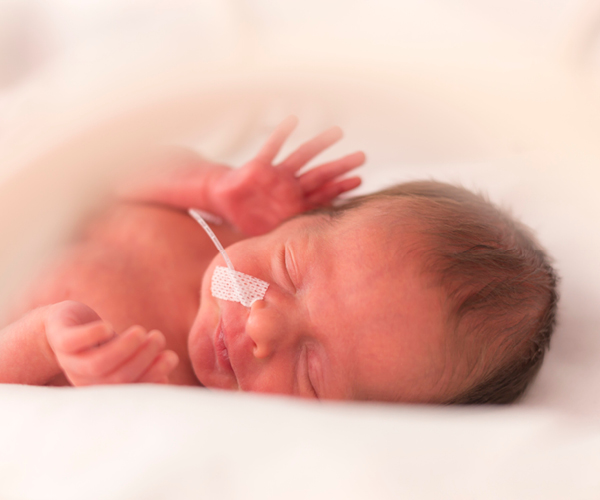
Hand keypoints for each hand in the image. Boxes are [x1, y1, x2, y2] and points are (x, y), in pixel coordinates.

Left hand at [45, 301, 177, 385]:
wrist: (61, 324)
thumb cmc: (99, 342)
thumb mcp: (120, 355)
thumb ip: (139, 366)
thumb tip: (164, 382)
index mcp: (101, 386)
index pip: (128, 388)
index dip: (152, 375)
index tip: (171, 357)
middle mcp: (84, 378)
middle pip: (116, 377)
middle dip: (143, 358)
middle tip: (159, 337)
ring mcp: (69, 359)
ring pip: (96, 364)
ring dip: (123, 348)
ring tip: (141, 331)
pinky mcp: (59, 337)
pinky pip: (71, 342)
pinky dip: (91, 335)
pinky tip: (107, 326)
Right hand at [210, 116, 364, 234]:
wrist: (224, 201)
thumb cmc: (251, 217)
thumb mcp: (270, 234)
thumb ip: (287, 241)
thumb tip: (308, 260)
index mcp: (294, 204)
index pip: (322, 195)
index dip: (340, 189)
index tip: (359, 182)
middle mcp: (289, 187)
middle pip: (320, 175)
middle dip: (340, 167)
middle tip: (361, 157)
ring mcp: (276, 176)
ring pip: (301, 157)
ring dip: (319, 146)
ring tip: (338, 133)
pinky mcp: (259, 168)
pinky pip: (270, 149)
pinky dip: (281, 135)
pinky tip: (293, 121)